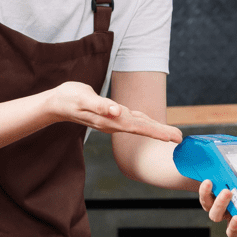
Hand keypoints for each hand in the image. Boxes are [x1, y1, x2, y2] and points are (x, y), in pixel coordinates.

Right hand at [47, 81, 181, 141]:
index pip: (139, 127)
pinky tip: (152, 125)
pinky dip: (145, 124)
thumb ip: (100, 105)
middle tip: (180, 138)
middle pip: (142, 128)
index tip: (172, 137)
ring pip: (139, 125)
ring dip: (156, 130)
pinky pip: (132, 121)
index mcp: (111, 120)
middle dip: (162, 133)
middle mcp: (114, 123)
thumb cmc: (69, 98)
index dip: (157, 132)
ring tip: (172, 135)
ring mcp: (113, 121)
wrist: (57, 103)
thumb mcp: (83, 98)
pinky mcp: (111, 116)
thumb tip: (116, 111)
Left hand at [197, 179, 236, 236]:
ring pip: (216, 216)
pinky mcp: (207, 200)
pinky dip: (206, 192)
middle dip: (236, 227)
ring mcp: (221, 210)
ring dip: (221, 205)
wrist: (226, 168)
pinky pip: (205, 201)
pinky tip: (210, 182)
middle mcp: (234, 217)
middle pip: (234, 231)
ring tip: (228, 191)